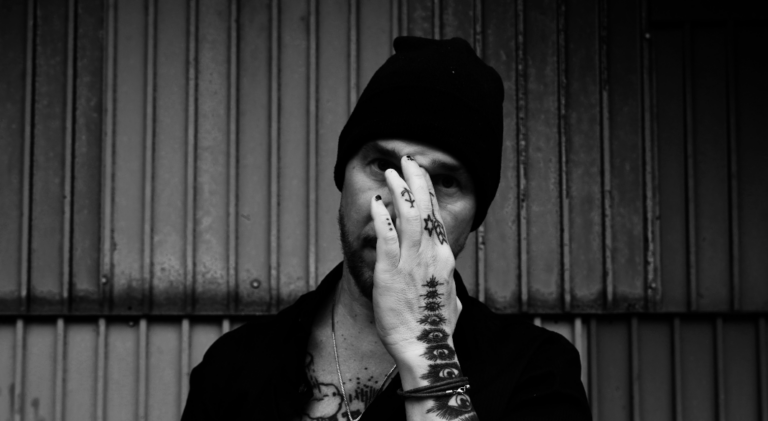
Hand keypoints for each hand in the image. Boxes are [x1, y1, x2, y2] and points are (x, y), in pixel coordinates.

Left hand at [369, 155, 462, 381]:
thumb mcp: (451, 300)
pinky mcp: (392, 272)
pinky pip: (387, 238)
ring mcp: (412, 262)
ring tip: (391, 171)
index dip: (428, 192)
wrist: (425, 348)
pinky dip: (381, 217)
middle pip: (425, 208)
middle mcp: (432, 254)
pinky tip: (375, 201)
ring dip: (399, 190)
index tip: (420, 175)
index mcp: (445, 258)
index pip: (436, 216)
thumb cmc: (436, 329)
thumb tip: (451, 285)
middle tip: (408, 160)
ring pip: (408, 216)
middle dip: (416, 181)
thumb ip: (448, 285)